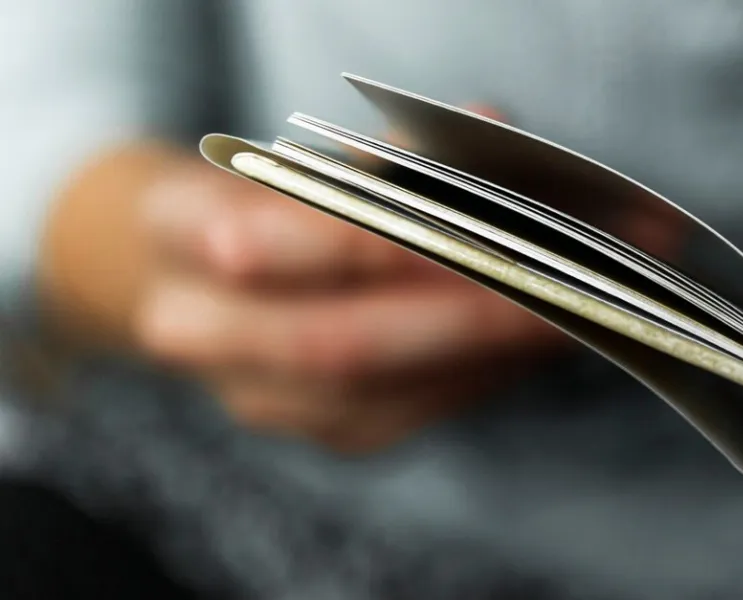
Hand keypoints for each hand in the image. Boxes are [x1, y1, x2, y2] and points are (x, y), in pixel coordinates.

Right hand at [40, 139, 568, 452]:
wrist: (196, 276)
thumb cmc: (267, 195)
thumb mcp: (304, 151)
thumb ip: (388, 150)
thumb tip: (492, 131)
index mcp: (173, 227)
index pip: (258, 242)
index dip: (369, 238)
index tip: (464, 220)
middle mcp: (195, 329)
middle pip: (331, 341)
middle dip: (456, 315)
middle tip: (549, 283)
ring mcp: (258, 396)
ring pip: (382, 392)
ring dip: (486, 354)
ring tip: (568, 310)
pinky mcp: (324, 432)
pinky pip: (411, 413)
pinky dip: (480, 374)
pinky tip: (534, 340)